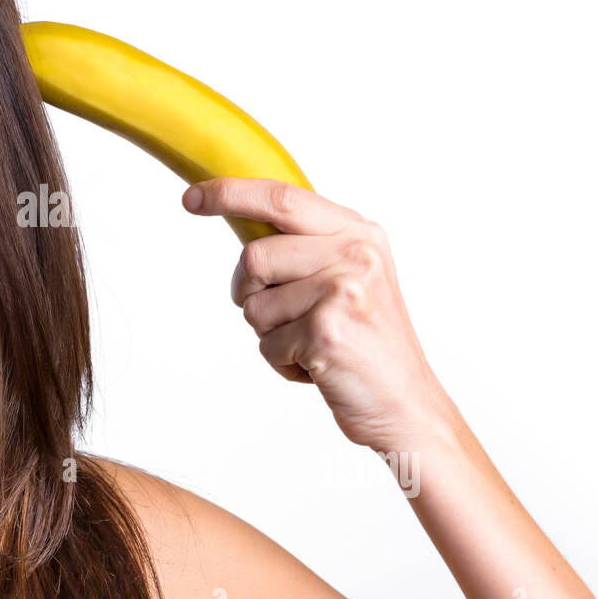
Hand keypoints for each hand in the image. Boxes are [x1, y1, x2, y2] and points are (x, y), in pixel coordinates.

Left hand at [183, 177, 454, 451]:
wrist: (406, 404)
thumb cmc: (366, 341)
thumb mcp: (350, 274)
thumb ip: (305, 244)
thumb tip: (237, 217)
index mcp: (359, 232)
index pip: (281, 197)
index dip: (229, 194)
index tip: (191, 199)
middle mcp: (356, 254)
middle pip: (253, 257)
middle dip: (248, 293)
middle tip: (282, 317)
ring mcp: (343, 291)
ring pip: (254, 306)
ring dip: (270, 334)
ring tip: (311, 344)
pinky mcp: (327, 332)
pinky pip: (266, 344)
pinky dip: (281, 363)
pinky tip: (318, 367)